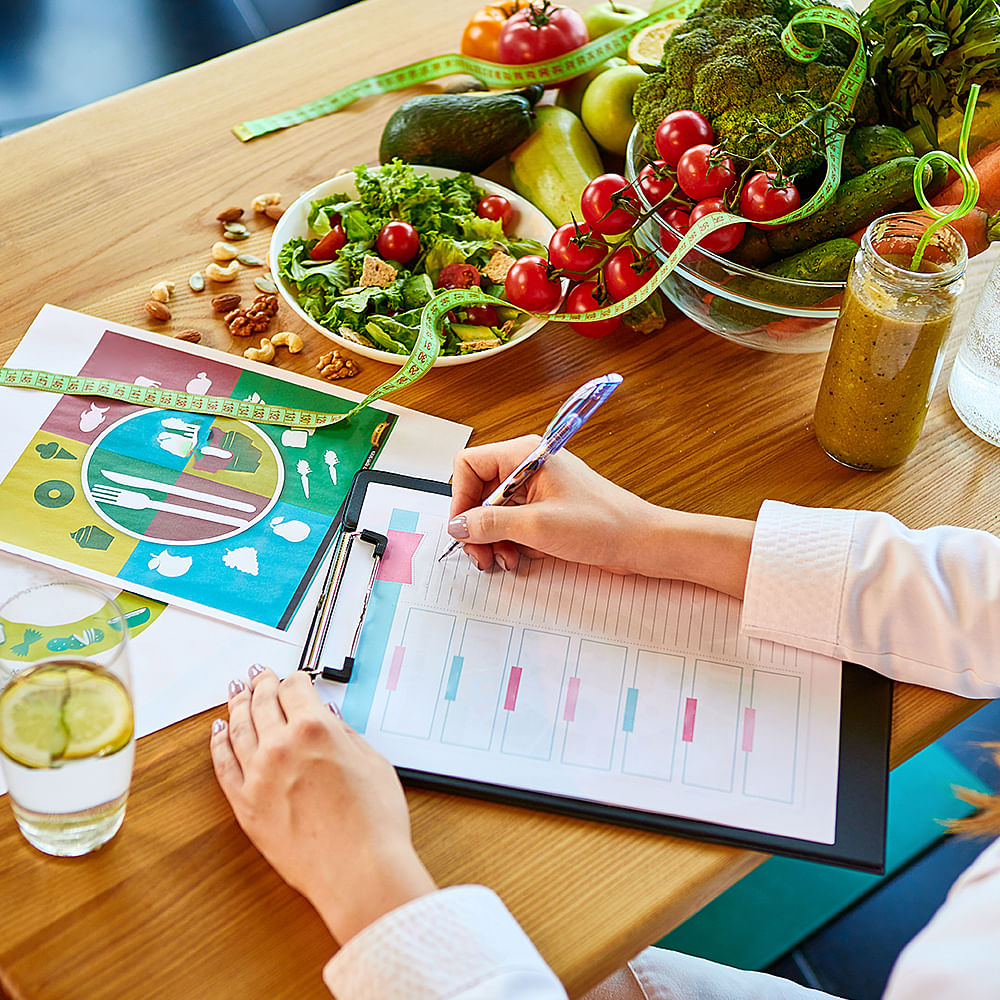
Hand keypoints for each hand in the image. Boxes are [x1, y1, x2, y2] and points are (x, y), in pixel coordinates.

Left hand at [210, 666, 435, 943]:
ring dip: (237, 706)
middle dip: (262, 684)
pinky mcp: (245, 805)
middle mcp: (281, 746)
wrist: (359, 872)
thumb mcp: (374, 763)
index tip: (295, 679)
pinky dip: (218, 744)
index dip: (295, 678)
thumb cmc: (375, 823)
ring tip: (237, 694)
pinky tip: (218, 732)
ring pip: (239, 728)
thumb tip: (328, 720)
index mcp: (316, 729)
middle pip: (263, 702)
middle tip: (260, 676)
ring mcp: (258, 776)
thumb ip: (346, 735)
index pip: (295, 688)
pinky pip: (223, 766)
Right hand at [449, 436, 754, 597]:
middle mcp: (529, 466)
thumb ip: (491, 523)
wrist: (642, 542)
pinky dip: (510, 542)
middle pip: (480, 490)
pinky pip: (513, 522)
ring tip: (502, 561)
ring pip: (494, 511)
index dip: (460, 498)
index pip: (470, 464)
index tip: (463, 529)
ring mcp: (538, 488)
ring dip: (492, 538)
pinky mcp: (547, 509)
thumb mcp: (538, 527)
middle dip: (476, 525)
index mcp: (527, 455)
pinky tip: (517, 558)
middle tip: (479, 556)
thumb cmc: (602, 525)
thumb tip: (457, 526)